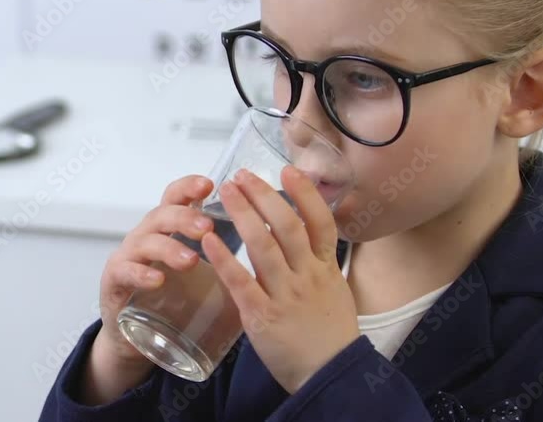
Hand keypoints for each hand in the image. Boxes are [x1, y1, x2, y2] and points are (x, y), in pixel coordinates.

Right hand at [92, 174, 215, 365]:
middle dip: (185, 217)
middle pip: (162, 214)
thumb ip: (229, 256)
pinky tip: (158, 279)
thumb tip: (275, 246)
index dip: (189, 187)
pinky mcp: (114, 283)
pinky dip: (141, 274)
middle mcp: (146, 236)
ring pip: (145, 241)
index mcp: (168, 228)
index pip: (175, 197)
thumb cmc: (175, 299)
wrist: (138, 339)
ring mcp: (128, 258)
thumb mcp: (204, 272)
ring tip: (192, 259)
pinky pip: (125, 272)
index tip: (210, 184)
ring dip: (169, 247)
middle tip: (209, 227)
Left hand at [201, 166, 359, 393]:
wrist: (329, 374)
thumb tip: (308, 232)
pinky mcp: (262, 316)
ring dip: (243, 214)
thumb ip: (318, 261)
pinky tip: (208, 239)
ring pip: (263, 246)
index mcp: (324, 268)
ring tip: (227, 191)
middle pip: (286, 226)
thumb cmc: (329, 333)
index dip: (306, 193)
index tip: (289, 169)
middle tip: (241, 175)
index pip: (321, 222)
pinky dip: (224, 258)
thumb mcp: (334, 290)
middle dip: (263, 196)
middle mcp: (307, 276)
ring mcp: (285, 295)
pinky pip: (241, 282)